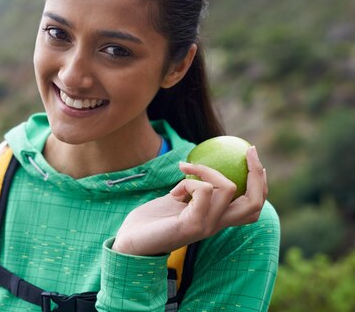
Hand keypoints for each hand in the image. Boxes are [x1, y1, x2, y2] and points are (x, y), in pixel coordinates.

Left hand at [112, 146, 267, 255]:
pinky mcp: (192, 225)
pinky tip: (173, 191)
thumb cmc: (152, 220)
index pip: (252, 205)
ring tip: (184, 171)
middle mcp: (217, 224)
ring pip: (227, 188)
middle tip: (248, 150)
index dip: (260, 180)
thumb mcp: (177, 198)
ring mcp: (207, 226)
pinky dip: (190, 182)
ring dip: (205, 170)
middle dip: (256, 173)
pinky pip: (203, 192)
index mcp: (217, 219)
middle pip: (254, 202)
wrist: (131, 241)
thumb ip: (193, 187)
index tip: (250, 154)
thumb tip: (201, 162)